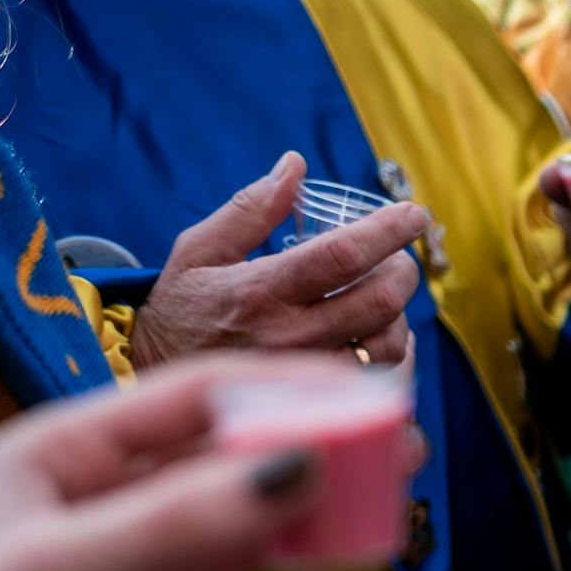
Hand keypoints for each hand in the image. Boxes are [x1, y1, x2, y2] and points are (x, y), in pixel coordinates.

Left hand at [0, 355, 353, 570]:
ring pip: (240, 539)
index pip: (190, 401)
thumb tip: (301, 469)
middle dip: (313, 455)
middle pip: (226, 466)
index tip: (365, 394)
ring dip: (310, 528)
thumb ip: (181, 522)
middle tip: (396, 451)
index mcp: (59, 462)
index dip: (283, 390)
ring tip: (380, 519)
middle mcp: (98, 513)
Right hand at [132, 152, 427, 369]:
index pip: (342, 255)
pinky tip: (379, 335)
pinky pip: (378, 380)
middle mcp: (289, 336)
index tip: (414, 214)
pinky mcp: (317, 405)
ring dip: (400, 316)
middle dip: (403, 272)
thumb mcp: (199, 250)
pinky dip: (390, 354)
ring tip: (384, 297)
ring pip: (387, 346)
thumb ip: (250, 208)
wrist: (156, 383)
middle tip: (399, 259)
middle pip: (380, 301)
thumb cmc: (181, 310)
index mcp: (261, 291)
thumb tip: (295, 164)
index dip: (388, 230)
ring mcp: (307, 376)